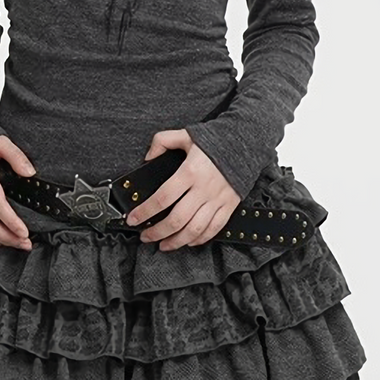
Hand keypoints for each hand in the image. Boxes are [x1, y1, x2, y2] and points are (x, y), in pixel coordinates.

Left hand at [122, 129, 239, 249]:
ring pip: (194, 229)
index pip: (162, 198)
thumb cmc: (216, 140)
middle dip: (157, 232)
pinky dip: (199, 239)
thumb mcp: (186, 135)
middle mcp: (203, 189)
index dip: (145, 212)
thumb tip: (148, 157)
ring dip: (176, 241)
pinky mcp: (229, 206)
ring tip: (163, 245)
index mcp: (190, 171)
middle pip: (176, 220)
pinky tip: (188, 241)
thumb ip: (162, 142)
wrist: (246, 142)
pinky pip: (214, 229)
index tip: (133, 219)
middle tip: (146, 237)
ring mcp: (217, 200)